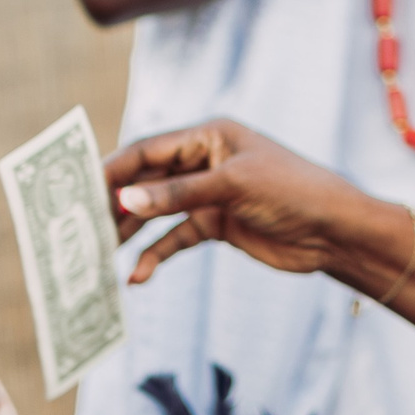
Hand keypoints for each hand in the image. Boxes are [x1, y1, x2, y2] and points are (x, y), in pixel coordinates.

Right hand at [107, 120, 372, 283]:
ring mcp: (209, 195)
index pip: (149, 149)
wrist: (336, 231)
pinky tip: (137, 278)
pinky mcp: (217, 225)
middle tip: (81, 226)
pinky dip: (156, 256)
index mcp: (209, 137)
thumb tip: (124, 199)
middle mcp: (204, 162)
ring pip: (157, 212)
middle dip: (116, 203)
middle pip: (147, 181)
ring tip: (99, 254)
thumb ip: (177, 195)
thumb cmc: (293, 192)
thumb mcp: (234, 187)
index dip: (114, 168)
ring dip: (130, 232)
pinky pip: (176, 239)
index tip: (79, 188)